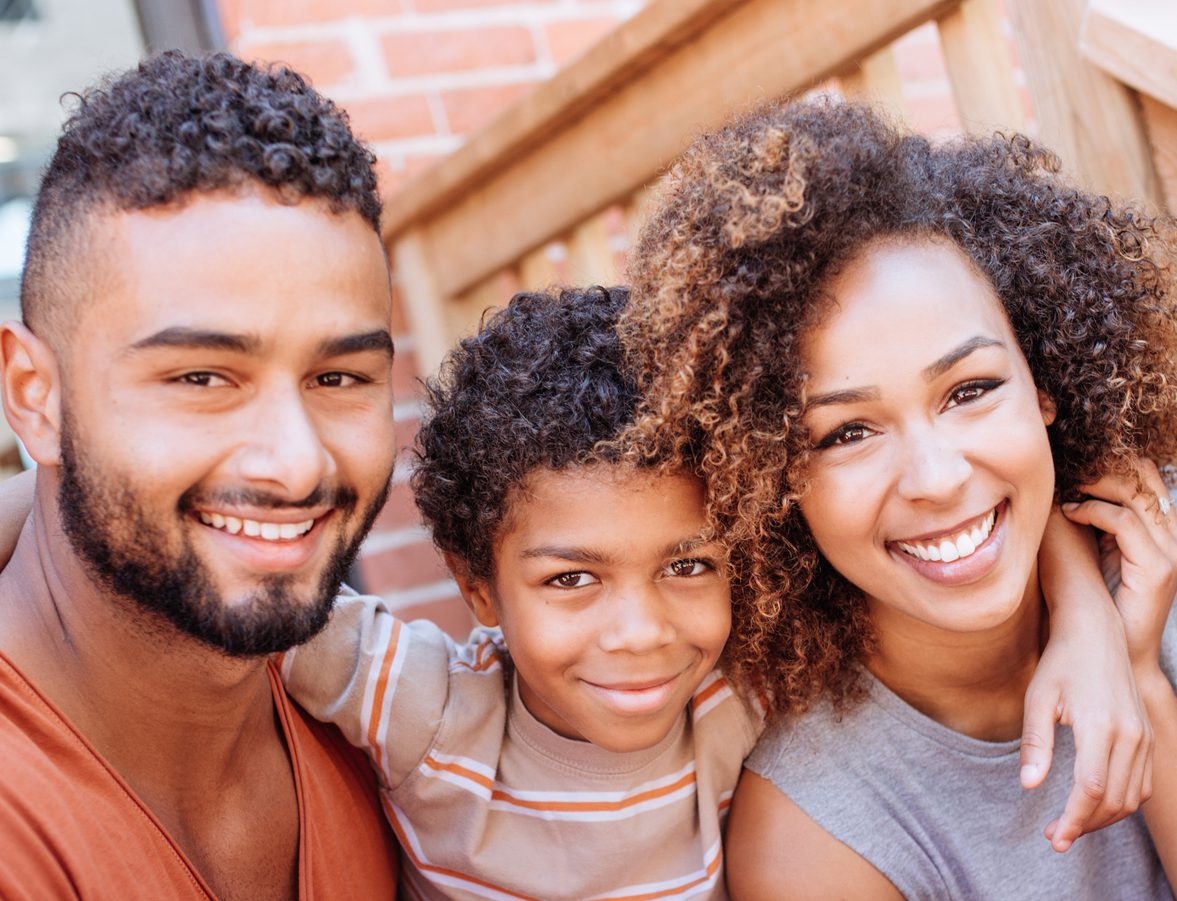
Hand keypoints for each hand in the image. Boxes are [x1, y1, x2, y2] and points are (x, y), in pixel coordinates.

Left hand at [1028, 506, 1151, 851]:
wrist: (1097, 634)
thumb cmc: (1061, 663)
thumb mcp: (1038, 698)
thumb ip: (1035, 742)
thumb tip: (1028, 785)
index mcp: (1100, 726)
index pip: (1091, 789)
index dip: (1074, 819)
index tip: (1054, 837)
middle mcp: (1129, 735)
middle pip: (1113, 800)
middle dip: (1084, 824)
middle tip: (1055, 836)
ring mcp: (1142, 736)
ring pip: (1130, 797)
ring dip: (1102, 818)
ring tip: (1069, 824)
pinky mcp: (1146, 736)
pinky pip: (1140, 783)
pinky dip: (1120, 802)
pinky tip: (1093, 805)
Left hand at [1063, 460, 1176, 673]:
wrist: (1116, 647)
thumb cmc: (1098, 596)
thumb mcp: (1098, 546)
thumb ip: (1094, 516)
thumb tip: (1064, 483)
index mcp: (1162, 525)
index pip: (1144, 473)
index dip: (1109, 461)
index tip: (1071, 462)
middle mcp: (1172, 533)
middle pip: (1143, 474)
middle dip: (1102, 466)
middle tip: (1066, 469)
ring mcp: (1171, 550)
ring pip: (1135, 492)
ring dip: (1094, 484)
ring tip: (1065, 489)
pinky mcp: (1158, 567)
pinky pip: (1124, 521)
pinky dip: (1092, 511)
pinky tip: (1069, 512)